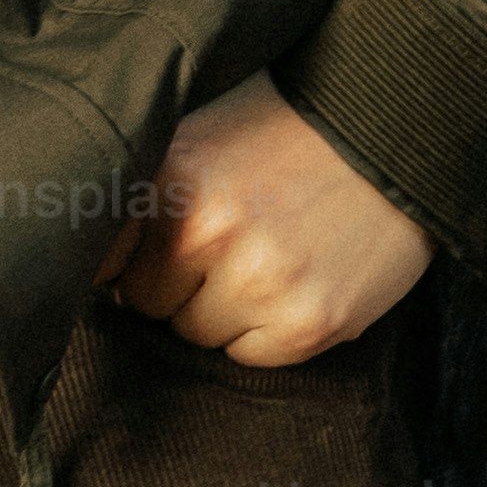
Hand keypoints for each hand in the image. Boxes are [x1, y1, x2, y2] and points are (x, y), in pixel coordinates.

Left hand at [98, 73, 433, 366]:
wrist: (393, 134)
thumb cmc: (287, 130)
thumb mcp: (201, 133)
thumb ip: (146, 190)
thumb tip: (92, 257)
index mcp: (170, 180)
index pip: (100, 261)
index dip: (120, 259)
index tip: (136, 255)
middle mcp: (208, 233)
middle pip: (146, 303)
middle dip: (175, 282)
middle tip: (224, 243)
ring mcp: (260, 282)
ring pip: (195, 334)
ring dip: (220, 308)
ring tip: (263, 254)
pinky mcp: (307, 324)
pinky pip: (248, 356)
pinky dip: (265, 330)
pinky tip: (294, 278)